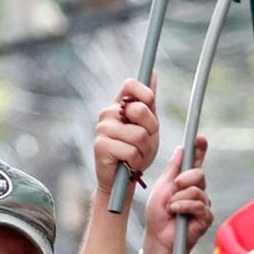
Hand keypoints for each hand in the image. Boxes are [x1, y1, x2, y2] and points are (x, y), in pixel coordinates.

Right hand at [93, 77, 159, 199]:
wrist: (122, 181)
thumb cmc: (136, 152)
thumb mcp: (148, 126)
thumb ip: (149, 102)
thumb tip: (152, 73)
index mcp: (119, 105)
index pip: (130, 84)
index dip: (145, 93)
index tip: (150, 106)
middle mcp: (108, 113)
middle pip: (140, 110)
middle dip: (150, 131)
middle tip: (143, 142)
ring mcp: (102, 128)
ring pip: (139, 135)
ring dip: (144, 150)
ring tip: (135, 156)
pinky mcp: (101, 145)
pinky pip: (131, 151)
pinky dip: (136, 161)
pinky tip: (128, 164)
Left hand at [142, 138, 211, 253]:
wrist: (157, 238)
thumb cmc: (158, 214)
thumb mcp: (162, 187)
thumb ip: (173, 169)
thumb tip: (181, 149)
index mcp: (186, 181)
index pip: (196, 161)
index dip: (200, 149)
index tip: (200, 138)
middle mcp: (197, 190)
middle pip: (199, 174)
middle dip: (184, 179)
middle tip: (174, 186)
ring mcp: (203, 204)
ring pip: (196, 190)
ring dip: (179, 198)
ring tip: (170, 207)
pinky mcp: (206, 218)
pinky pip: (198, 205)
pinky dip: (183, 206)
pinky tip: (175, 212)